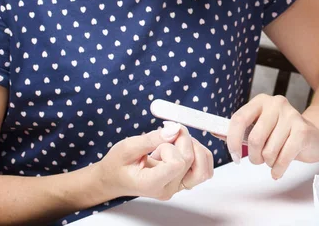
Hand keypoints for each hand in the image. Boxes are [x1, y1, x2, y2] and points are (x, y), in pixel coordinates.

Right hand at [99, 122, 213, 200]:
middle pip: (191, 160)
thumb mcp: (128, 147)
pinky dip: (198, 153)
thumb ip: (152, 139)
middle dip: (183, 139)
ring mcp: (178, 187)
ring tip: (175, 140)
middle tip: (167, 131)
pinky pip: (203, 168)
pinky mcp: (184, 181)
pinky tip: (181, 146)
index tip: (159, 139)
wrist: (115, 178)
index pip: (177, 164)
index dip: (171, 146)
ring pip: (204, 167)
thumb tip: (175, 129)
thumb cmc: (118, 164)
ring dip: (194, 146)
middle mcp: (168, 188)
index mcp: (152, 184)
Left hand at [227, 94, 318, 179]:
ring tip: (274, 159)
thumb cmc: (284, 133)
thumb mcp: (260, 128)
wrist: (315, 135)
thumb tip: (215, 131)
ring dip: (268, 162)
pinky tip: (278, 169)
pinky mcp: (302, 130)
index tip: (232, 155)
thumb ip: (239, 130)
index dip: (232, 140)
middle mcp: (276, 104)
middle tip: (259, 159)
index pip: (239, 119)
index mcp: (261, 101)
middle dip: (254, 156)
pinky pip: (283, 157)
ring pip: (269, 150)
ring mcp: (291, 115)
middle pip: (254, 138)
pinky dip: (278, 169)